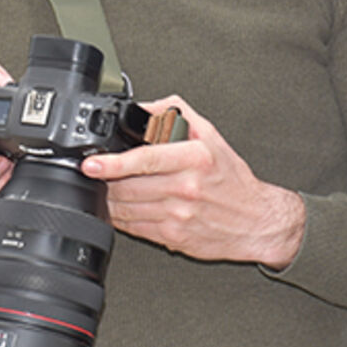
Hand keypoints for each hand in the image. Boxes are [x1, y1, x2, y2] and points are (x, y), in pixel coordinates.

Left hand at [80, 97, 305, 268]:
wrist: (256, 220)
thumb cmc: (232, 179)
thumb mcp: (210, 136)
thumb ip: (175, 115)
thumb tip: (143, 109)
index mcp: (194, 158)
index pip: (146, 160)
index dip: (113, 163)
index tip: (91, 164)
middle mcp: (186, 188)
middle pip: (129, 186)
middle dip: (106, 180)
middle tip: (96, 173)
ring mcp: (178, 215)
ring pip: (127, 208)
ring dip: (110, 199)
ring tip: (107, 188)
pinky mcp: (173, 237)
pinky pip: (135, 227)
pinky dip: (121, 218)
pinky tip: (120, 208)